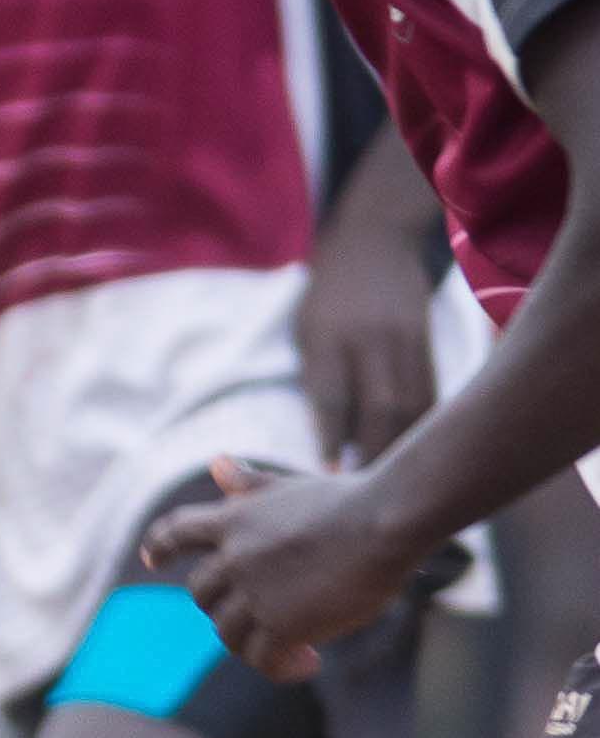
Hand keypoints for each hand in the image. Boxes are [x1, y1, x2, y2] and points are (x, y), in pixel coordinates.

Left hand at [141, 454, 418, 681]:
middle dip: (223, 608)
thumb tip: (217, 464)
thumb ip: (252, 484)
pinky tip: (307, 664)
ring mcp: (254, 593)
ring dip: (251, 643)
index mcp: (234, 520)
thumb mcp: (292, 487)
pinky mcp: (282, 625)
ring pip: (227, 633)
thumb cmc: (352, 500)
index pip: (177, 531)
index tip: (152, 559)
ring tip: (291, 648)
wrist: (386, 521)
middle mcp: (234, 557)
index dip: (162, 546)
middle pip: (201, 594)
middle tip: (261, 617)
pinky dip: (280, 667)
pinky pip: (262, 659)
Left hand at [300, 229, 438, 466]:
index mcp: (327, 337)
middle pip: (380, 407)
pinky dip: (425, 425)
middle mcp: (369, 339)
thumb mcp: (306, 331)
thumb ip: (317, 380)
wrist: (374, 243)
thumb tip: (330, 442)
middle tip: (366, 494)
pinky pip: (431, 391)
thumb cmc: (326, 299)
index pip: (333, 396)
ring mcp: (404, 339)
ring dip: (405, 446)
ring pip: (411, 402)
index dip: (333, 439)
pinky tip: (422, 453)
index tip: (330, 476)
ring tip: (395, 485)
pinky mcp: (430, 341)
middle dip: (375, 453)